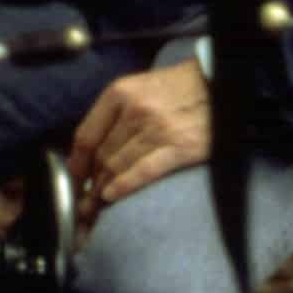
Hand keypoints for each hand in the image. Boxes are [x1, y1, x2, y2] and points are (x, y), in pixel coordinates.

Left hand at [68, 58, 211, 224]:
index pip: (86, 136)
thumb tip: (91, 149)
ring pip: (117, 166)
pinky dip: (124, 186)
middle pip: (100, 155)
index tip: (74, 178)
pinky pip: (143, 172)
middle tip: (82, 202)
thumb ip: (114, 113)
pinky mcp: (180, 147)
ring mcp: (157, 130)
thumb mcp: (138, 87)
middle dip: (88, 183)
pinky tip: (112, 197)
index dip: (76, 163)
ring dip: (101, 191)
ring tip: (94, 207)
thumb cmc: (176, 87)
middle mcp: (135, 111)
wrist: (218, 84)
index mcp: (120, 94)